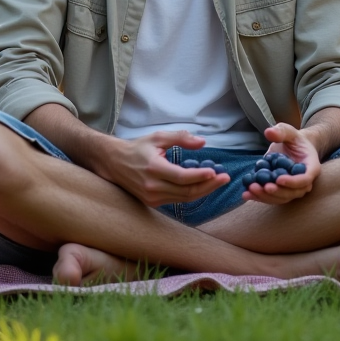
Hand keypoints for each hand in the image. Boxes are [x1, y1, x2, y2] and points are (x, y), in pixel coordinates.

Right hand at [106, 130, 227, 207]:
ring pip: (184, 198)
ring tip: (218, 181)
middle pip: (186, 191)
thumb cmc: (138, 148)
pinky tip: (203, 185)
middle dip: (208, 186)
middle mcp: (152, 187)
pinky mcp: (153, 203)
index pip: (182, 177)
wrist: (114, 163)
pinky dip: (192, 194)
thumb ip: (180, 138)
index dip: (200, 176)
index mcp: (153, 169)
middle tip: (225, 178)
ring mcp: (152, 198)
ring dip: (203, 191)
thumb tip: (202, 142)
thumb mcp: (158, 137)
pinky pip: (177, 200)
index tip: (215, 172)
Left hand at [242, 123, 320, 204]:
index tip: (278, 179)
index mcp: (311, 168)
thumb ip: (281, 131)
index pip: (305, 179)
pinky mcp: (280, 191)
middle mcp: (304, 182)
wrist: (293, 148)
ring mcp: (292, 189)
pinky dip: (259, 197)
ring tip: (250, 190)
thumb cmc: (294, 140)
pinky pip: (272, 198)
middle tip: (263, 187)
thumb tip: (269, 132)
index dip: (293, 182)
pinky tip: (246, 194)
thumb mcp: (289, 131)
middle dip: (277, 191)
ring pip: (281, 198)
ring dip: (266, 197)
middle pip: (293, 192)